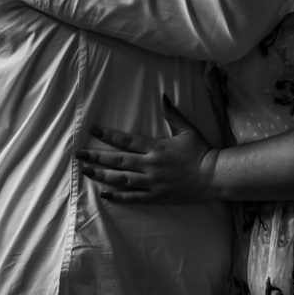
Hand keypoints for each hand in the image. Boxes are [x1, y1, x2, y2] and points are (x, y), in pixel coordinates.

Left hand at [75, 98, 217, 202]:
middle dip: (96, 156)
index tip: (93, 130)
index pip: (127, 140)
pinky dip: (118, 196)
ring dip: (102, 175)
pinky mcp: (157, 197)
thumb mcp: (188, 129)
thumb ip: (172, 114)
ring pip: (121, 179)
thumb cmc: (201, 152)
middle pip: (118, 160)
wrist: (214, 177)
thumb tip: (163, 96)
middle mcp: (151, 165)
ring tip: (86, 171)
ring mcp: (152, 182)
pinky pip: (133, 197)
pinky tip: (104, 194)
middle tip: (79, 154)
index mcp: (156, 147)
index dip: (108, 135)